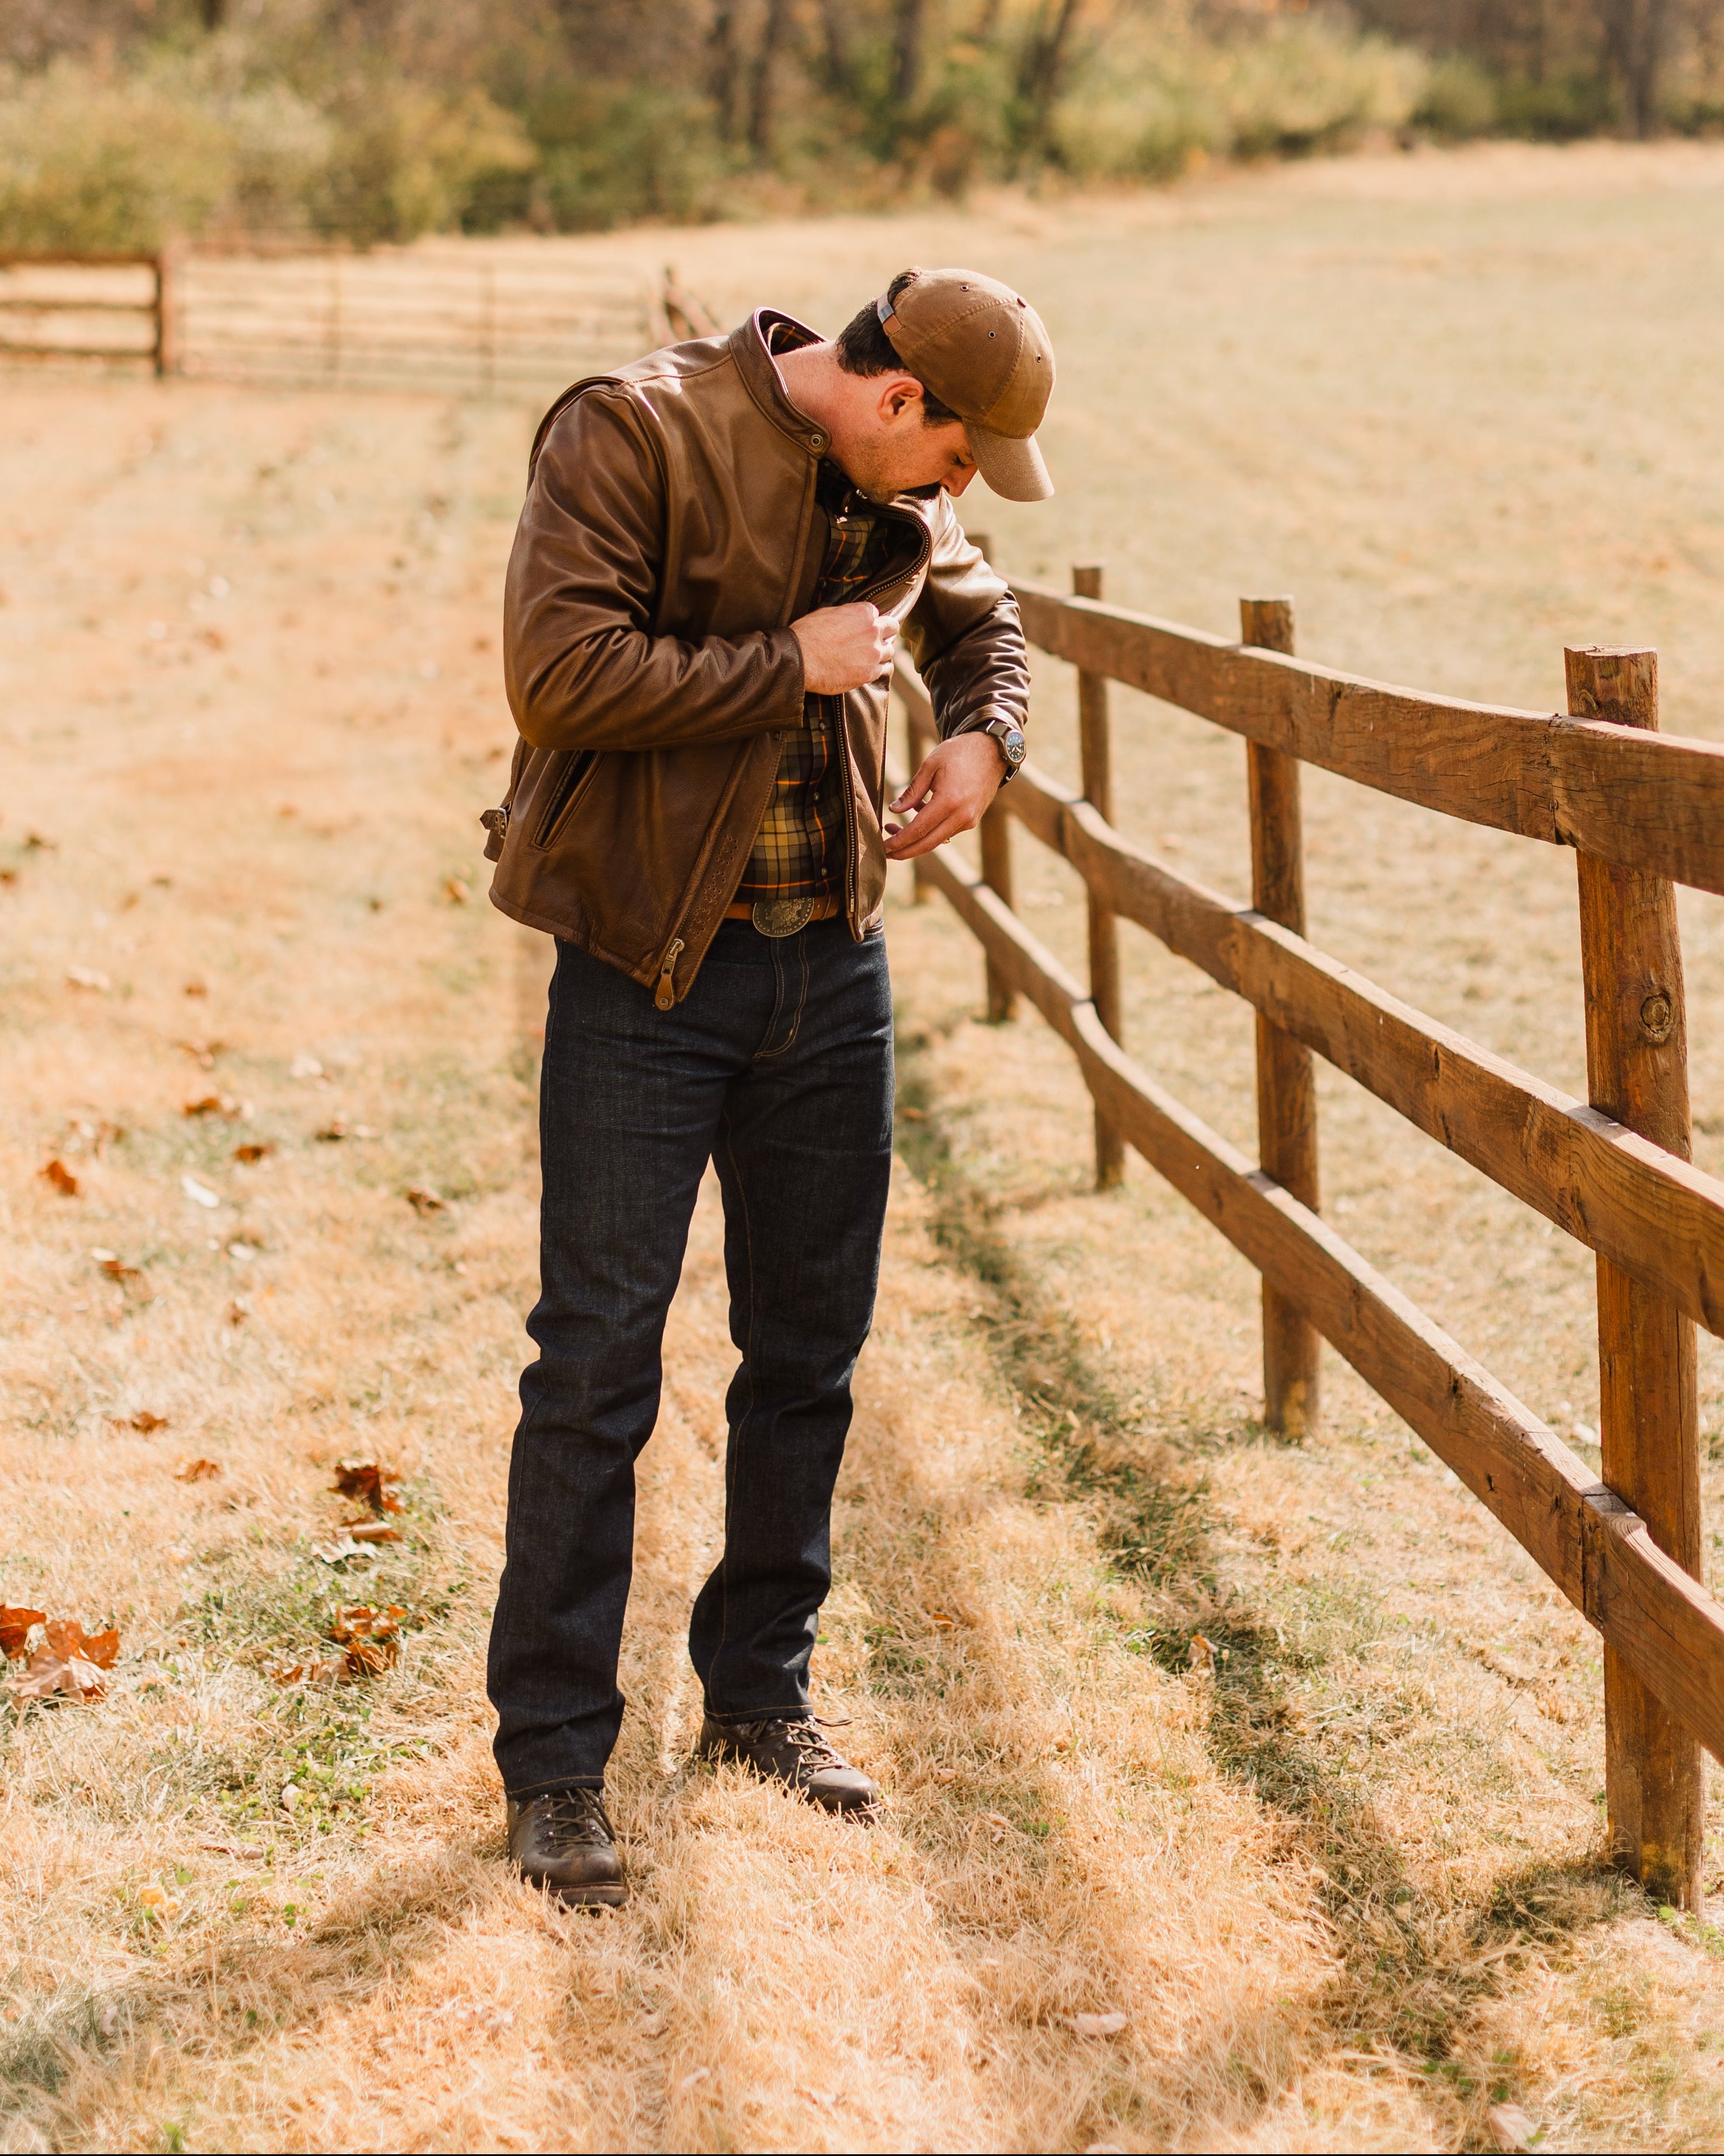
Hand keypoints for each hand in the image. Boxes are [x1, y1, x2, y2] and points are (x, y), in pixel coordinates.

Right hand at [792, 601, 900, 694]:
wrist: (800, 660)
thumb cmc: (808, 634)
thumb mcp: (826, 613)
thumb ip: (846, 614)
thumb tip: (850, 618)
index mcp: (864, 612)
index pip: (876, 614)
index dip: (869, 622)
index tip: (863, 628)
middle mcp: (874, 630)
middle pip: (891, 629)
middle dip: (885, 633)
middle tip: (875, 639)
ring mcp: (874, 653)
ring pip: (889, 650)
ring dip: (881, 652)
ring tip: (868, 656)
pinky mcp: (869, 673)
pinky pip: (884, 669)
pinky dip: (878, 668)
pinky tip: (870, 668)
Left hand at [884, 732, 1006, 859]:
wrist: (992, 750)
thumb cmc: (959, 753)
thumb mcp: (930, 766)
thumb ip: (912, 791)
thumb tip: (894, 810)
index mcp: (949, 801)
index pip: (919, 829)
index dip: (899, 841)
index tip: (884, 846)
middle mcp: (962, 816)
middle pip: (928, 843)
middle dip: (905, 851)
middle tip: (886, 853)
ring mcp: (969, 820)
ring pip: (936, 839)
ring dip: (915, 838)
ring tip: (893, 827)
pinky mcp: (972, 820)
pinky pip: (946, 831)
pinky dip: (929, 829)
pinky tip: (917, 814)